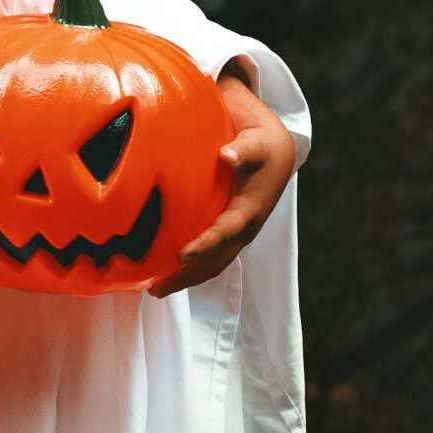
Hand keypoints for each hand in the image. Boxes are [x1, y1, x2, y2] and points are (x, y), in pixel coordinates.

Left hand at [147, 67, 296, 296]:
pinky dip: (188, 268)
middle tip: (157, 288)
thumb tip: (227, 155)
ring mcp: (237, 234)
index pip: (225, 232)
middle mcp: (244, 228)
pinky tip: (161, 271)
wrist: (277, 151)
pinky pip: (209, 257)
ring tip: (155, 290)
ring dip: (186, 279)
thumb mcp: (255, 142)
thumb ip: (242, 150)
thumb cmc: (261, 144)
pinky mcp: (228, 234)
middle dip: (188, 276)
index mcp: (250, 209)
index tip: (182, 256)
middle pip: (216, 261)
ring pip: (212, 265)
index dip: (205, 246)